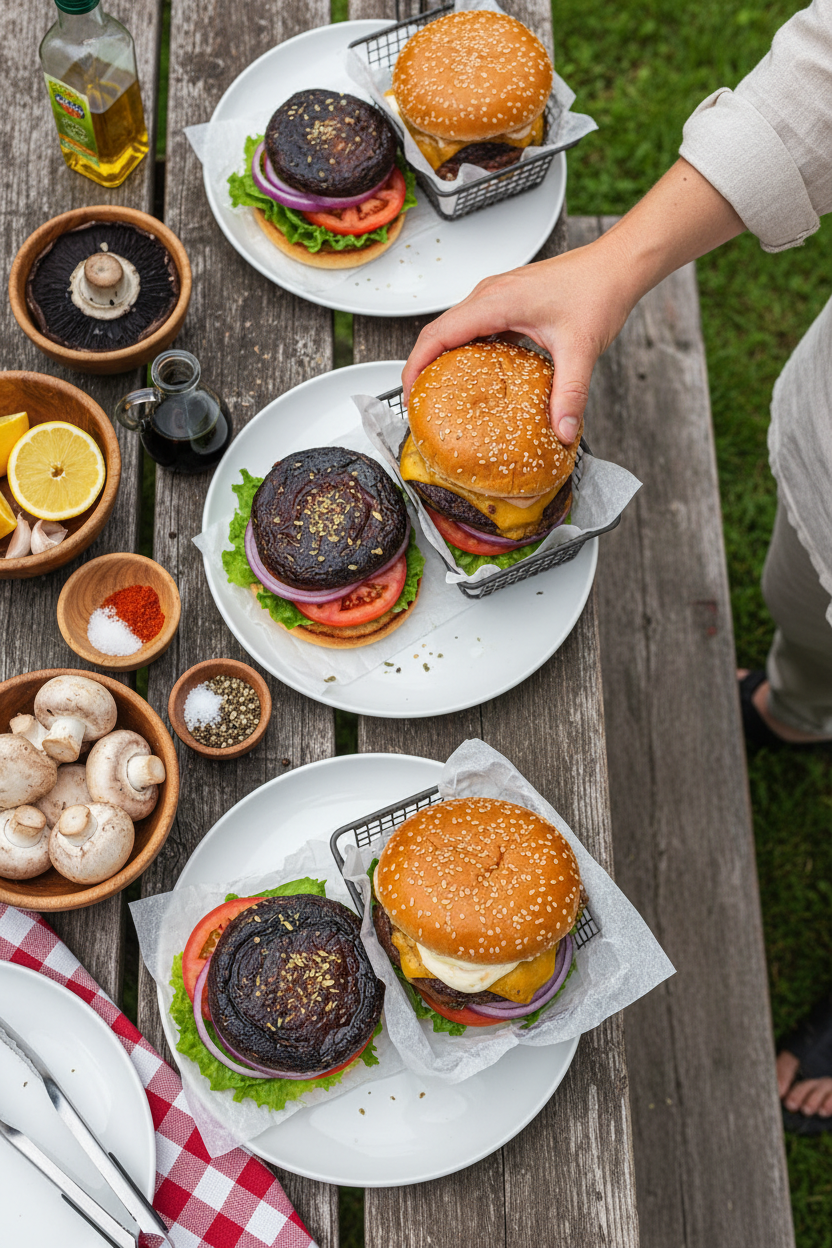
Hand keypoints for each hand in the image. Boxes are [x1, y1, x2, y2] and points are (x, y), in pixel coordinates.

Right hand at [402, 159, 744, 444]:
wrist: (616, 266)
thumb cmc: (597, 291)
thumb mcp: (581, 350)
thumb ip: (570, 394)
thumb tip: (563, 431)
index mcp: (495, 302)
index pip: (437, 335)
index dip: (415, 367)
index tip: (409, 396)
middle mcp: (490, 295)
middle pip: (438, 332)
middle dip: (422, 368)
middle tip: (421, 404)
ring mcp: (497, 295)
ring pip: (454, 328)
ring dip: (442, 358)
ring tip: (441, 393)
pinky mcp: (508, 300)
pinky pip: (473, 326)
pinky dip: (465, 350)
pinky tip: (477, 375)